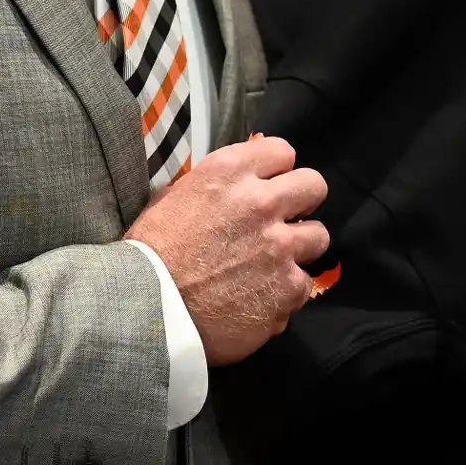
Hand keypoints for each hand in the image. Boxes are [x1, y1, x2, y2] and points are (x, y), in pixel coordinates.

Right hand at [126, 135, 328, 365]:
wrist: (146, 313)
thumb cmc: (150, 255)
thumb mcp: (172, 199)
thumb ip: (213, 188)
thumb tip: (237, 186)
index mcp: (229, 173)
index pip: (283, 151)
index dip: (276, 170)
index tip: (269, 185)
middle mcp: (261, 203)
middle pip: (313, 186)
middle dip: (302, 201)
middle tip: (285, 219)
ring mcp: (280, 247)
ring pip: (318, 236)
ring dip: (299, 248)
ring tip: (273, 264)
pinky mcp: (288, 288)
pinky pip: (304, 284)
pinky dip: (285, 292)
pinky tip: (261, 299)